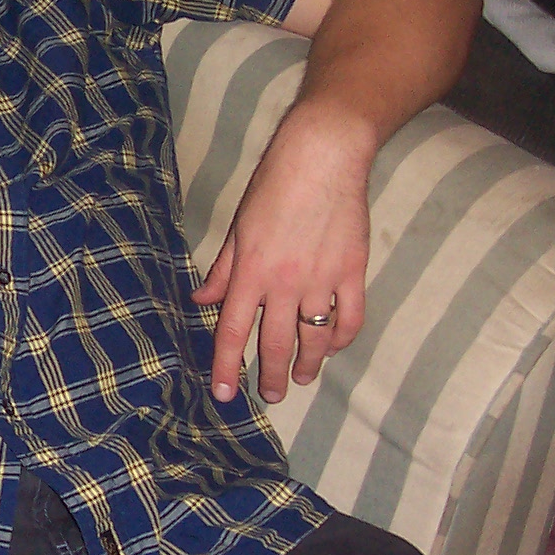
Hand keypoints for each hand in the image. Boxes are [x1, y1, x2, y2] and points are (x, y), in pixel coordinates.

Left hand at [191, 101, 372, 405]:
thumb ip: (223, 270)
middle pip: (275, 343)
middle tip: (272, 395)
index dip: (226, 367)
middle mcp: (284, 283)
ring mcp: (322, 280)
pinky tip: (334, 346)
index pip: (233, 331)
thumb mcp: (238, 228)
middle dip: (271, 376)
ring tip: (303, 378)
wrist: (322, 159)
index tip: (223, 395)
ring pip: (315, 338)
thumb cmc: (273, 187)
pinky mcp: (353, 272)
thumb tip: (201, 300)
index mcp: (251, 272)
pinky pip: (349, 318)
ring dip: (309, 364)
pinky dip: (342, 338)